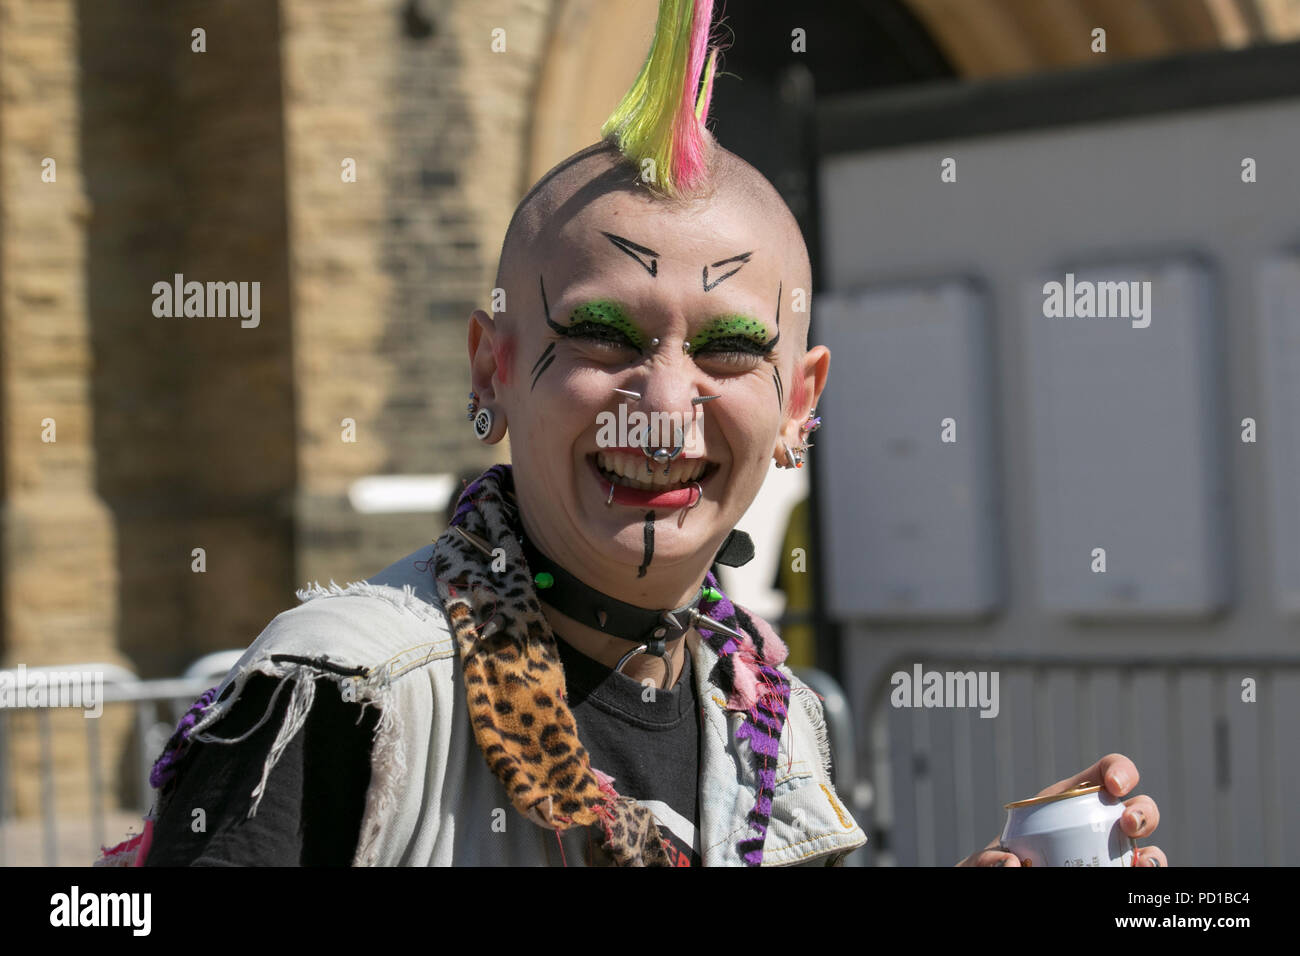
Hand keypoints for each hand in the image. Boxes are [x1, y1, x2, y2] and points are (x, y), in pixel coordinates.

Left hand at [957, 753, 1165, 866]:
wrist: (1004, 885)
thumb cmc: (997, 868)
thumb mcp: (984, 861)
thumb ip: (987, 860)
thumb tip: (1010, 865)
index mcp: (1069, 801)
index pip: (1106, 772)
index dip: (1120, 771)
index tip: (1116, 787)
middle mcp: (1099, 824)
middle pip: (1137, 808)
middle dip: (1144, 813)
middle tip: (1128, 826)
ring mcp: (1111, 853)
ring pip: (1147, 846)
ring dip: (1154, 853)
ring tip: (1143, 864)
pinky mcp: (1116, 874)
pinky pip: (1141, 873)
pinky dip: (1151, 873)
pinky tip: (1140, 876)